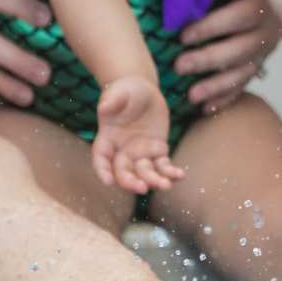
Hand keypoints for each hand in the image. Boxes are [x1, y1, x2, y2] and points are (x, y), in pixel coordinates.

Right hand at [92, 76, 183, 193]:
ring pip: (145, 172)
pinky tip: (180, 175)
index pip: (101, 158)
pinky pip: (163, 165)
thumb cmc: (125, 91)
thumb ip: (111, 100)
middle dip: (131, 182)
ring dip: (154, 180)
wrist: (142, 91)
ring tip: (166, 185)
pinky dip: (171, 172)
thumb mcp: (117, 93)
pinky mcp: (157, 150)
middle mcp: (122, 150)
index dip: (102, 170)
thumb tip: (104, 107)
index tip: (107, 182)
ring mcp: (140, 153)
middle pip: (124, 171)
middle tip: (142, 188)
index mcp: (107, 138)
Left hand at [176, 0, 281, 111]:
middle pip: (241, 49)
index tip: (183, 35)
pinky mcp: (263, 54)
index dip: (211, 28)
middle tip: (180, 67)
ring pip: (245, 70)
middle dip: (209, 60)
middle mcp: (271, 27)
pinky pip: (248, 78)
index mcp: (266, 1)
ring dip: (219, 86)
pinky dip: (230, 95)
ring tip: (192, 97)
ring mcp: (269, 44)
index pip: (237, 18)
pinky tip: (210, 108)